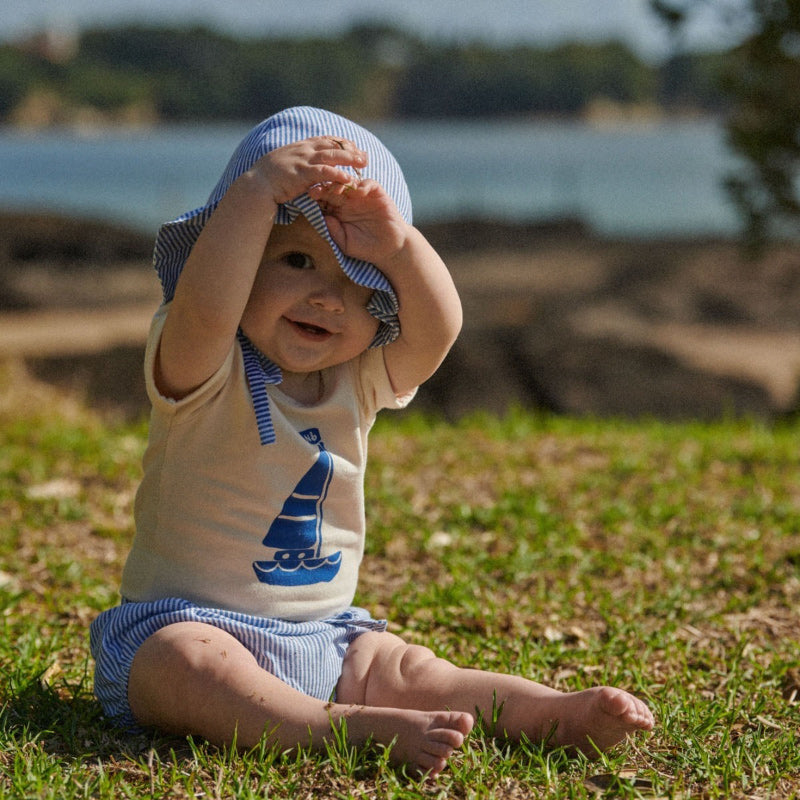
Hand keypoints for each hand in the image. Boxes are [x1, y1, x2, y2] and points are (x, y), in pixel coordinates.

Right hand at [245, 136, 367, 206]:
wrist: (257, 185)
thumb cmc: (271, 178)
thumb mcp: (287, 163)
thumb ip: (300, 160)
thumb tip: (309, 165)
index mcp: (301, 146)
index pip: (326, 139)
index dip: (342, 143)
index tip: (355, 147)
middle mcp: (304, 149)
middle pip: (332, 145)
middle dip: (351, 150)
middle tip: (365, 156)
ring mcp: (303, 160)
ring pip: (331, 155)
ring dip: (349, 159)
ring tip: (363, 164)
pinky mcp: (301, 173)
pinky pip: (323, 172)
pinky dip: (337, 174)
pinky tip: (348, 178)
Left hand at [309, 179, 409, 265]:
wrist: (389, 250)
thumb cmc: (366, 248)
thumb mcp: (345, 243)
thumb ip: (334, 231)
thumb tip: (323, 217)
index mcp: (338, 211)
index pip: (325, 198)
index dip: (318, 195)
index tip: (311, 196)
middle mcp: (349, 201)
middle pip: (334, 186)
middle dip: (326, 185)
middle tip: (320, 188)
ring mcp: (363, 196)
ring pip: (350, 182)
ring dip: (343, 182)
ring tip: (338, 189)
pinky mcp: (377, 194)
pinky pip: (369, 183)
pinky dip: (363, 184)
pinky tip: (359, 192)